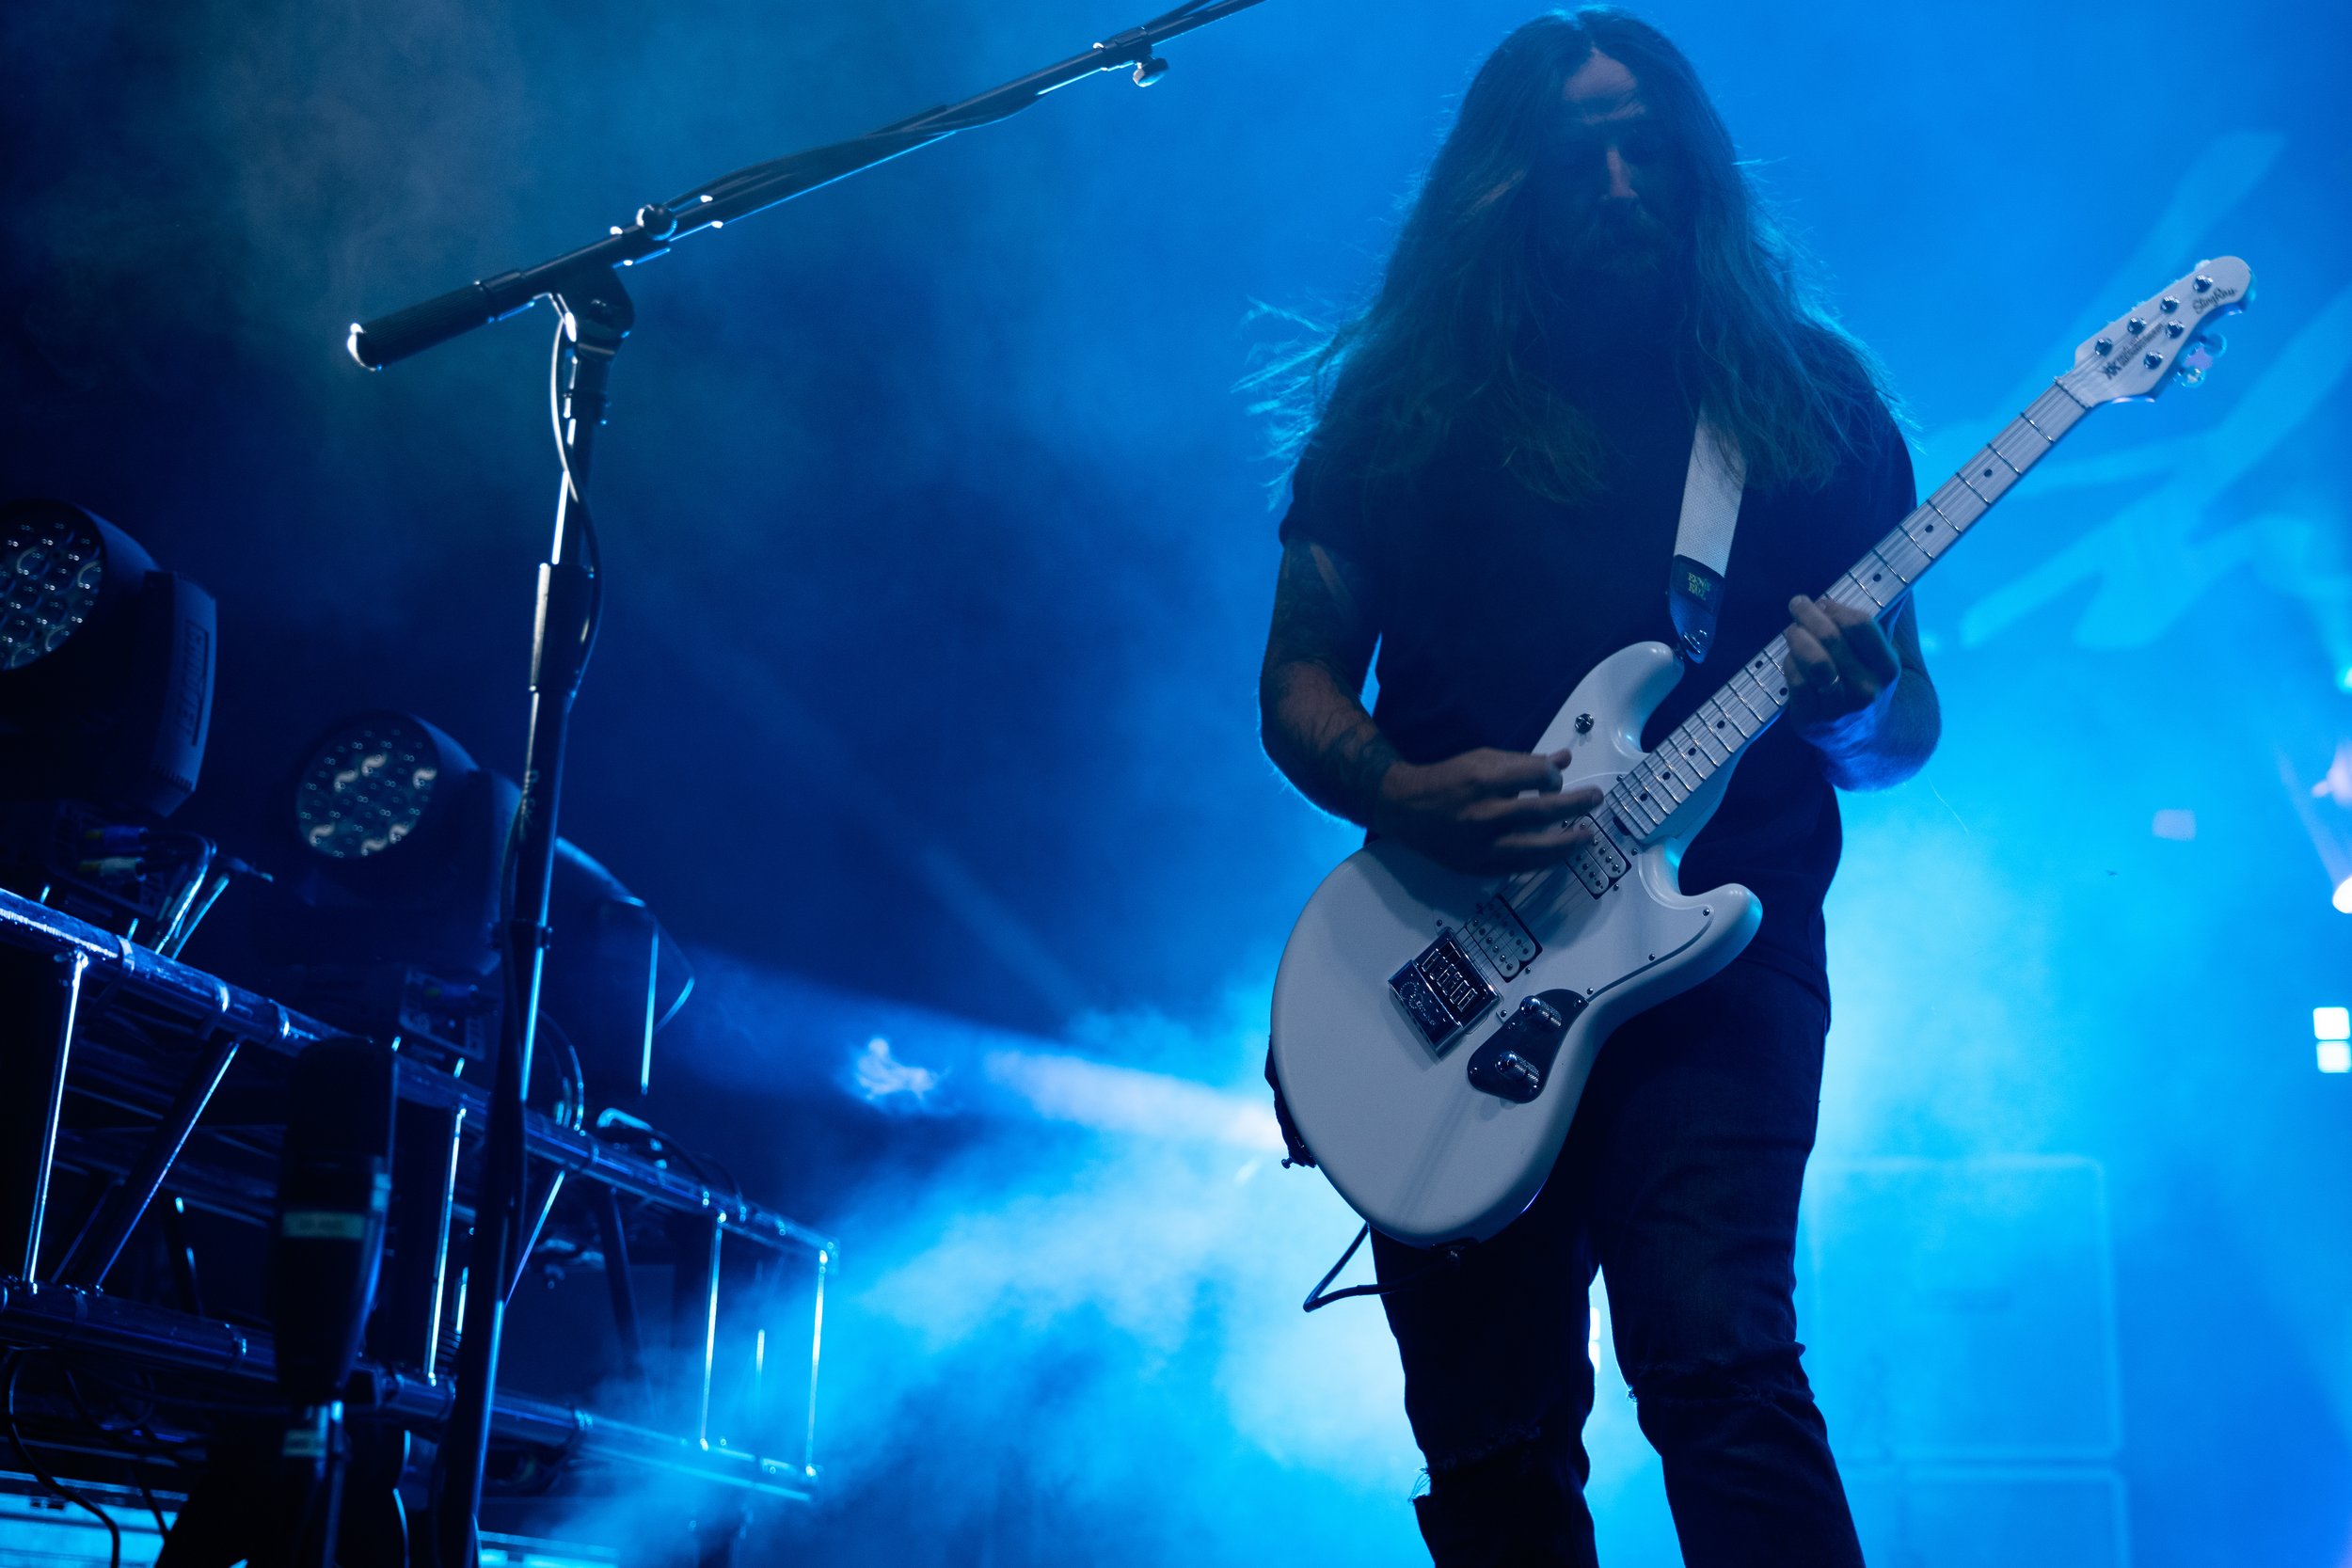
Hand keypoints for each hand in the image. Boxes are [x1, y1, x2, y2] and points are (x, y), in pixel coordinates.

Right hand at [1371, 748, 1603, 875]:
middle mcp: (1483, 814)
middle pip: (1543, 812)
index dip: (1554, 777)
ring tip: (1587, 837)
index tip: (1555, 779)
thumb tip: (1564, 760)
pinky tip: (1558, 854)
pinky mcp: (1476, 867)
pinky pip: (1519, 867)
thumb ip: (1523, 762)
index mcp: (1483, 780)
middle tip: (1596, 800)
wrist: (1403, 808)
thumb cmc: (1446, 779)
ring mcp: (1480, 845)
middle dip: (1576, 805)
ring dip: (1567, 844)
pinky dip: (1543, 861)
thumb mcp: (1482, 760)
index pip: (1536, 777)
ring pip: (1536, 850)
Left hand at [1782, 594, 1898, 744]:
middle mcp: (1865, 690)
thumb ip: (1885, 622)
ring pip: (1811, 661)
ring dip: (1796, 637)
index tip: (1825, 602)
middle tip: (1798, 604)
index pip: (1861, 626)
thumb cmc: (1868, 685)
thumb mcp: (1882, 659)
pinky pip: (1794, 682)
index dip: (1836, 608)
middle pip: (1830, 639)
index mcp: (1886, 669)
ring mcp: (1837, 708)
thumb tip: (1894, 580)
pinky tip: (1790, 657)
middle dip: (1808, 615)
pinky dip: (1788, 663)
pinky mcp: (1811, 721)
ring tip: (1792, 629)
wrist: (1863, 741)